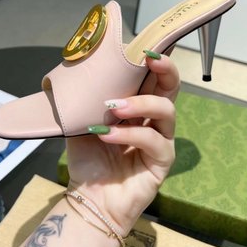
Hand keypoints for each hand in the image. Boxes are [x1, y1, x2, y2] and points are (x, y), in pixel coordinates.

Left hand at [65, 54, 179, 234]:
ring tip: (114, 107)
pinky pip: (152, 140)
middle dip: (165, 70)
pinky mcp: (163, 160)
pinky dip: (128, 135)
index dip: (154, 62)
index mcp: (137, 107)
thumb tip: (76, 72)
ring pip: (166, 111)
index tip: (144, 49)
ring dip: (140, 104)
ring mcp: (161, 139)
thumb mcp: (81, 123)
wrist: (89, 197)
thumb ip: (84, 101)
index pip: (151, 79)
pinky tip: (107, 135)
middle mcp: (153, 120)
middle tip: (150, 59)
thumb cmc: (89, 159)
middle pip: (170, 88)